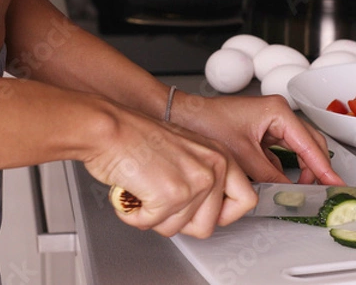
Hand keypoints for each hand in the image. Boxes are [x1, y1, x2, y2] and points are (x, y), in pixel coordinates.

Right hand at [82, 104, 257, 237]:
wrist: (109, 128)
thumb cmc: (135, 135)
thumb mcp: (184, 150)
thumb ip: (201, 176)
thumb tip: (203, 208)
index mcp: (219, 156)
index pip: (245, 201)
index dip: (222, 216)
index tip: (203, 214)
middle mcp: (213, 168)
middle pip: (207, 225)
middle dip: (177, 221)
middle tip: (160, 201)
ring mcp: (194, 183)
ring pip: (178, 229)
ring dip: (154, 217)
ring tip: (143, 190)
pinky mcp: (171, 195)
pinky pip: (152, 225)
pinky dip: (135, 215)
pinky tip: (132, 192)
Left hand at [171, 93, 345, 185]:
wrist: (182, 116)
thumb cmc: (206, 122)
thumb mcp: (242, 154)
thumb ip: (268, 175)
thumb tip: (287, 191)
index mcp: (278, 112)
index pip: (309, 144)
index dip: (324, 167)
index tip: (336, 183)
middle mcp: (277, 115)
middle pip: (308, 144)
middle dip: (314, 168)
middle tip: (322, 190)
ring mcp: (269, 124)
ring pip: (295, 150)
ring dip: (298, 169)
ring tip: (302, 189)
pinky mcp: (259, 133)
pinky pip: (279, 153)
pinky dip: (281, 167)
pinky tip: (280, 182)